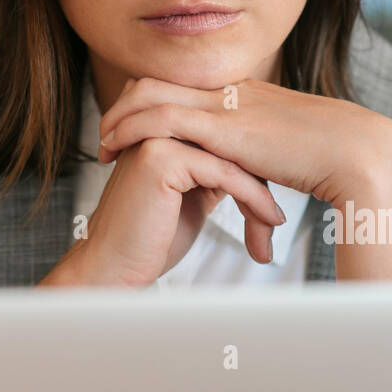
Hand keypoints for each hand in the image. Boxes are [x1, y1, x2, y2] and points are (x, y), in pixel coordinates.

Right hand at [60, 135, 286, 287]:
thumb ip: (211, 173)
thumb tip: (248, 169)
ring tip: (274, 220)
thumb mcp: (190, 197)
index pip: (222, 133)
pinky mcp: (160, 156)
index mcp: (162, 129)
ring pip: (230, 154)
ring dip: (260, 189)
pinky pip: (224, 172)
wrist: (113, 267)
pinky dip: (253, 199)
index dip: (253, 163)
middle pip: (228, 138)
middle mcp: (156, 124)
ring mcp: (155, 135)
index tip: (272, 196)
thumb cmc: (149, 239)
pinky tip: (267, 222)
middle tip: (278, 208)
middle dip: (262, 170)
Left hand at [97, 76, 391, 206]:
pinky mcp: (222, 125)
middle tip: (107, 133)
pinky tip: (116, 150)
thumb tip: (256, 171)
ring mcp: (223, 103)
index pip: (181, 84)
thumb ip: (262, 154)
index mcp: (243, 92)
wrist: (355, 151)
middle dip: (124, 103)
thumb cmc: (331, 157)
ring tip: (103, 145)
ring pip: (150, 93)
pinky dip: (131, 130)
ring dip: (118, 117)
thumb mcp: (287, 148)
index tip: (130, 126)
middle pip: (157, 79)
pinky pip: (162, 118)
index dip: (148, 101)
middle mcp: (228, 89)